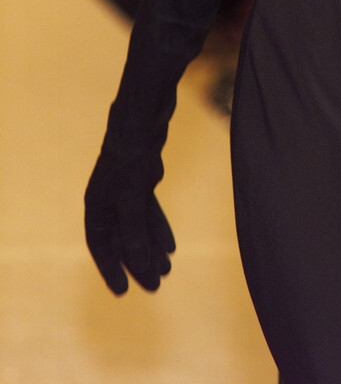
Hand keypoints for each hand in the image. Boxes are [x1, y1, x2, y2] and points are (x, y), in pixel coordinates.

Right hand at [85, 146, 174, 293]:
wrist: (141, 124)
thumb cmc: (129, 162)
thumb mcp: (131, 202)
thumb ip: (134, 233)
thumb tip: (139, 263)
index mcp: (95, 209)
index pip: (101, 248)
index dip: (111, 270)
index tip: (123, 291)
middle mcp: (107, 204)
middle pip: (122, 241)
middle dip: (138, 264)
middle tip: (154, 286)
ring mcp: (125, 194)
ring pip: (138, 229)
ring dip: (152, 249)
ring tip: (167, 270)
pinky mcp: (141, 185)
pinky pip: (149, 215)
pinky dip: (159, 229)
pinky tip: (171, 246)